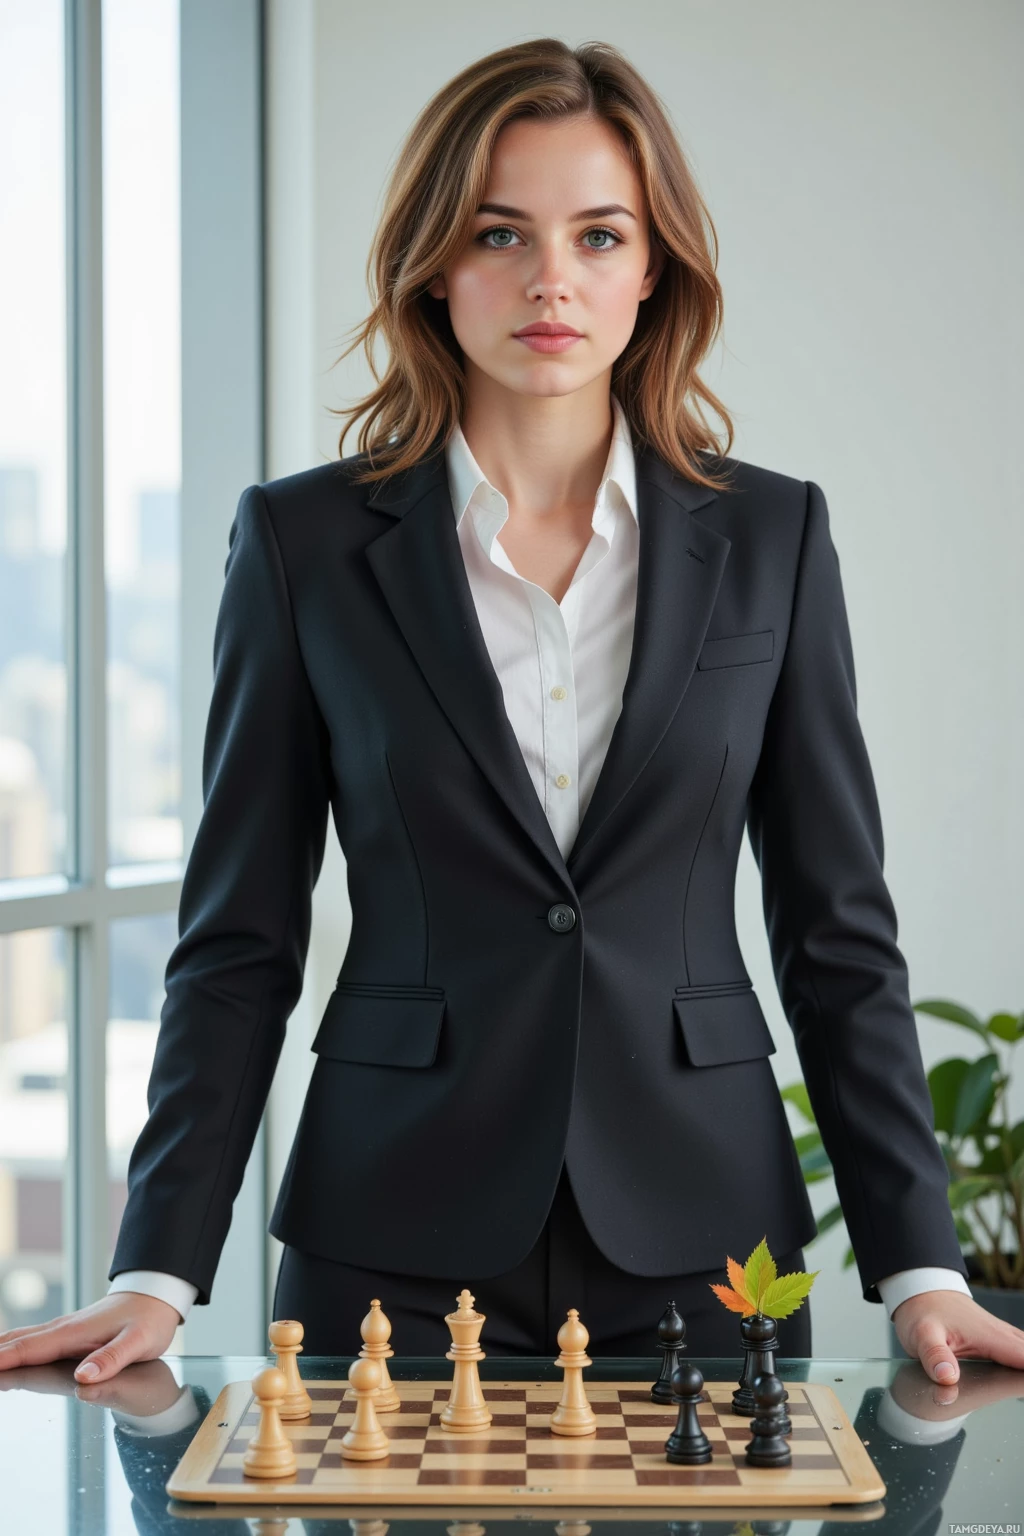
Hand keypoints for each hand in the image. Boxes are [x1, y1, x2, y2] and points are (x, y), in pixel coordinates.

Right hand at [0, 1292, 180, 1383]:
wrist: (156, 1295)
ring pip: (19, 1340)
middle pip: (14, 1343)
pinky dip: (8, 1347)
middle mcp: (61, 1329)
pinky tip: (1, 1354)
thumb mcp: (139, 1342)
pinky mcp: (65, 1333)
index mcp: (73, 1334)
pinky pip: (29, 1341)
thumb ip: (112, 1359)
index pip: (28, 1350)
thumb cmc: (148, 1320)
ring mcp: (62, 1330)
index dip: (0, 1361)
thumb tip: (83, 1377)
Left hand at [891, 1289, 1023, 1384]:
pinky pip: (1021, 1350)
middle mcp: (1001, 1335)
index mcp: (990, 1337)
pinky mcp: (995, 1339)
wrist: (919, 1289)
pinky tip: (1022, 1372)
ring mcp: (1000, 1336)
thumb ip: (934, 1356)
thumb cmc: (922, 1310)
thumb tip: (948, 1378)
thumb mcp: (920, 1334)